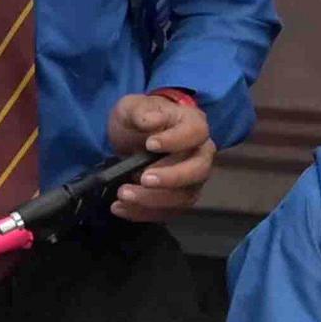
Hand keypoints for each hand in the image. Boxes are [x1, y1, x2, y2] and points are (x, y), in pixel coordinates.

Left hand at [107, 92, 213, 220]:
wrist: (133, 138)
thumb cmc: (139, 119)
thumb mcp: (132, 108)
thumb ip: (140, 112)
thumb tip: (152, 121)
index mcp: (193, 125)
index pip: (196, 133)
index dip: (175, 140)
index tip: (150, 144)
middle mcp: (200, 154)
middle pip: (198, 170)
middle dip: (171, 178)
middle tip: (143, 178)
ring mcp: (192, 180)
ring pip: (184, 197)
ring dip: (153, 200)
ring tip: (123, 195)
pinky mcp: (178, 199)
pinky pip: (168, 212)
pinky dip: (143, 213)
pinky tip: (120, 208)